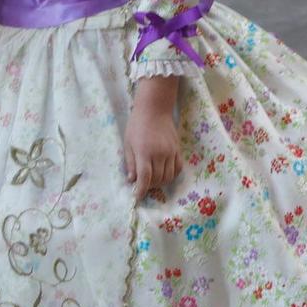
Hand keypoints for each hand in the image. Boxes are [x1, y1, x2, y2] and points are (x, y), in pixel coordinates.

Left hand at [125, 77, 182, 198]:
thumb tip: (132, 180)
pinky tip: (165, 173)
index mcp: (144, 152)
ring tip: (153, 179)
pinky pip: (178, 168)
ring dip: (161, 182)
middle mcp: (159, 154)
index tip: (137, 197)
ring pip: (169, 176)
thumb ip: (130, 162)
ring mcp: (170, 152)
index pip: (145, 178)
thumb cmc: (137, 125)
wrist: (154, 109)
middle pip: (158, 179)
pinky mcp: (178, 149)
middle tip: (143, 184)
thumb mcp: (128, 143)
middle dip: (150, 186)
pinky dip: (172, 175)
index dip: (141, 190)